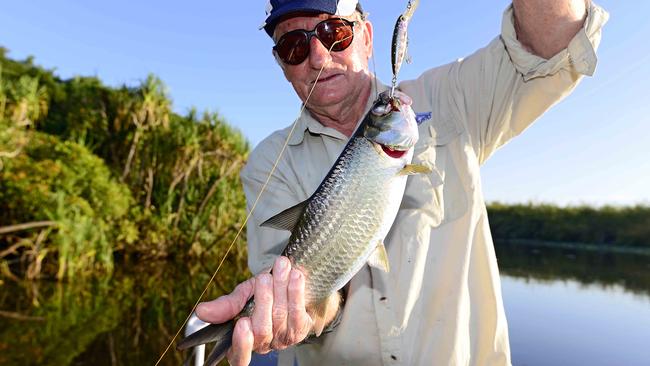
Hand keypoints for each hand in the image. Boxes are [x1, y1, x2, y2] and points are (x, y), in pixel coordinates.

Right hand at [195, 256, 338, 365]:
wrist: (289, 288)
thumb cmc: (262, 295)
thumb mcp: (242, 297)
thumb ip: (226, 305)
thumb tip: (201, 311)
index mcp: (242, 341)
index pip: (239, 357)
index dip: (242, 344)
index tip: (242, 323)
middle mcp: (262, 345)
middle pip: (262, 329)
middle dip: (264, 300)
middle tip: (264, 278)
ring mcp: (282, 339)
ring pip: (280, 317)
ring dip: (281, 289)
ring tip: (281, 267)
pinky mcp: (300, 330)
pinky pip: (298, 312)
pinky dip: (296, 292)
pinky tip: (295, 276)